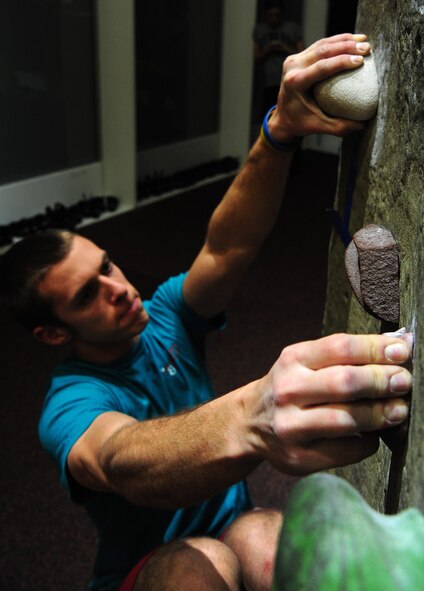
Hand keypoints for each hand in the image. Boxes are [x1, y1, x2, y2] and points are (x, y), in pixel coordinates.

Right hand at [254, 333, 412, 474]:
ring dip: (381, 414)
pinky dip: (368, 442)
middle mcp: (288, 391)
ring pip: (347, 419)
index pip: (340, 347)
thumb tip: (400, 344)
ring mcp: (291, 426)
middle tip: (404, 382)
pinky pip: (347, 450)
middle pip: (345, 383)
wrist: (251, 422)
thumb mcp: (306, 361)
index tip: (403, 350)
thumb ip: (346, 355)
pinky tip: (374, 434)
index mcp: (293, 360)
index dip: (377, 348)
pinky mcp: (299, 457)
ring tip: (399, 410)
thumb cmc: (291, 387)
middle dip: (382, 381)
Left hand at [268, 33, 371, 139]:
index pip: (321, 67)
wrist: (282, 119)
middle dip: (347, 46)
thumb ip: (341, 126)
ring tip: (364, 40)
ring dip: (344, 40)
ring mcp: (293, 60)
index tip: (361, 61)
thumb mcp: (320, 127)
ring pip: (321, 44)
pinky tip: (352, 40)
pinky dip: (336, 41)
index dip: (342, 62)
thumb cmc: (301, 123)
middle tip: (367, 48)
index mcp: (294, 83)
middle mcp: (292, 68)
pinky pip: (319, 45)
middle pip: (322, 51)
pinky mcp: (297, 57)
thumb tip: (365, 125)